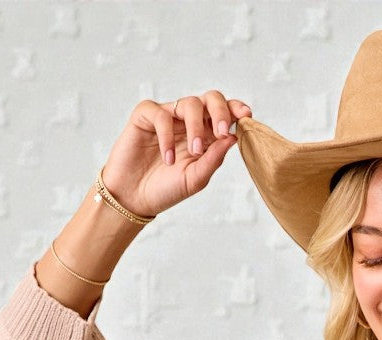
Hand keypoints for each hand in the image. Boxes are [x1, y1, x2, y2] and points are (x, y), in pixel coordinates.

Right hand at [101, 91, 251, 217]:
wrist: (135, 198)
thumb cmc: (166, 189)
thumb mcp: (196, 179)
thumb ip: (214, 159)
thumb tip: (232, 137)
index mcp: (206, 135)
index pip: (225, 114)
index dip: (236, 110)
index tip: (247, 115)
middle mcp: (189, 122)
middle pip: (210, 99)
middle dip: (220, 111)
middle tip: (221, 132)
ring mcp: (168, 116)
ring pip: (189, 103)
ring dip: (196, 127)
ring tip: (194, 152)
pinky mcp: (145, 116)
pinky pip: (162, 114)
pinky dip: (167, 136)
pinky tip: (168, 158)